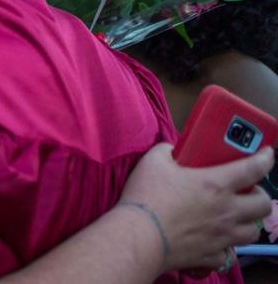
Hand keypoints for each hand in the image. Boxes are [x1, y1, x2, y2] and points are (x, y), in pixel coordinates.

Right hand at [118, 142, 273, 271]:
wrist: (139, 235)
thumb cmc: (146, 195)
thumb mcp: (153, 161)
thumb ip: (166, 150)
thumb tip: (171, 148)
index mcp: (216, 184)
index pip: (253, 169)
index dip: (265, 159)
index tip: (267, 154)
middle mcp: (227, 211)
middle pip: (263, 204)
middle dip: (260, 195)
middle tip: (247, 190)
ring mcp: (222, 235)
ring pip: (252, 231)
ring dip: (248, 222)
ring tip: (236, 216)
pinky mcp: (211, 254)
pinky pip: (228, 254)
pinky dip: (224, 247)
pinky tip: (214, 241)